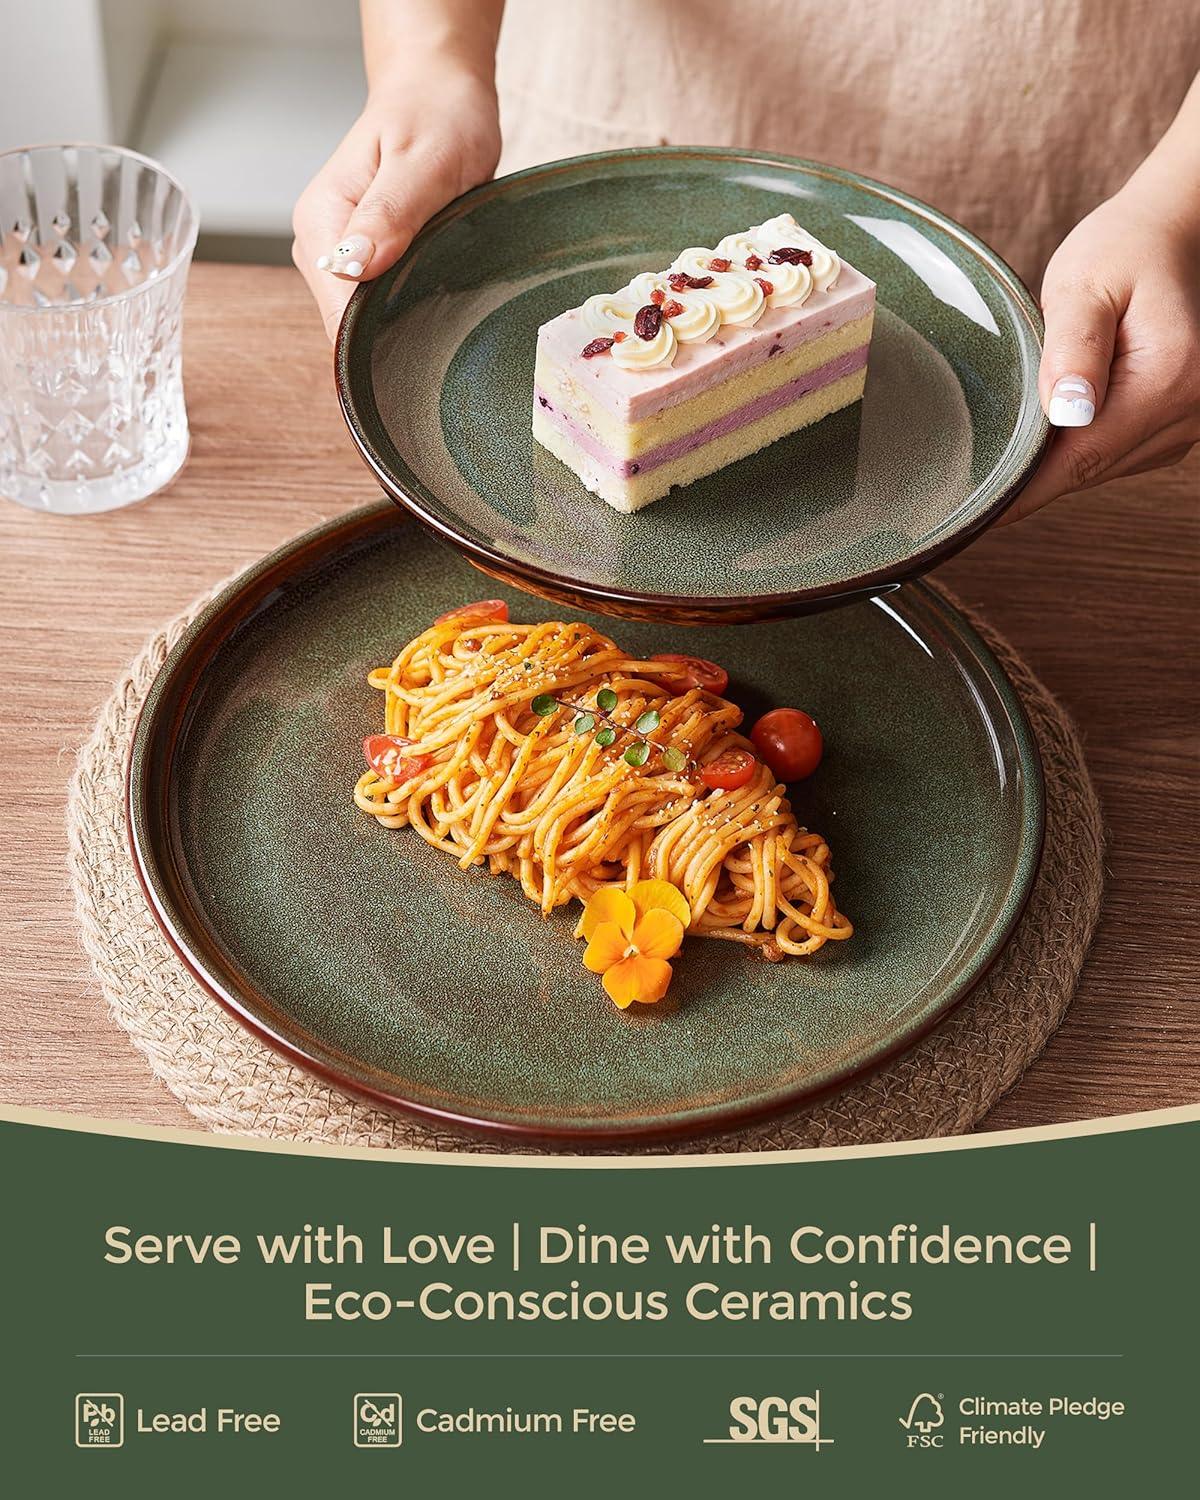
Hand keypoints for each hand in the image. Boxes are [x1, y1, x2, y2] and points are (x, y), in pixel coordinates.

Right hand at [292, 63, 499, 340]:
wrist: (437, 91)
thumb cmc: (436, 116)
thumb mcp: (423, 161)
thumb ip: (390, 213)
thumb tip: (357, 265)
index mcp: (322, 221)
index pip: (340, 313)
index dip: (379, 342)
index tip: (425, 347)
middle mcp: (322, 244)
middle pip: (349, 328)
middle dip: (393, 339)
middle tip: (447, 332)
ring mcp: (340, 256)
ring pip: (364, 323)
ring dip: (403, 327)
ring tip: (444, 312)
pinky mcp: (363, 261)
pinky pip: (379, 306)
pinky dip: (407, 312)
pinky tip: (434, 304)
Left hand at [1003, 181, 1199, 523]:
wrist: (1167, 239)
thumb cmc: (1121, 252)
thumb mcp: (1085, 284)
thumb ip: (1073, 346)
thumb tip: (1066, 410)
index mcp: (1169, 379)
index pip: (1080, 457)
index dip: (1023, 491)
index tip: (975, 513)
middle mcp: (1186, 412)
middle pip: (1087, 470)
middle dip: (1028, 481)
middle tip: (963, 488)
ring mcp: (1182, 426)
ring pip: (1096, 470)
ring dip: (1049, 465)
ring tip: (999, 449)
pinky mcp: (1168, 430)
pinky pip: (1108, 457)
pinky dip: (1072, 450)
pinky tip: (1041, 430)